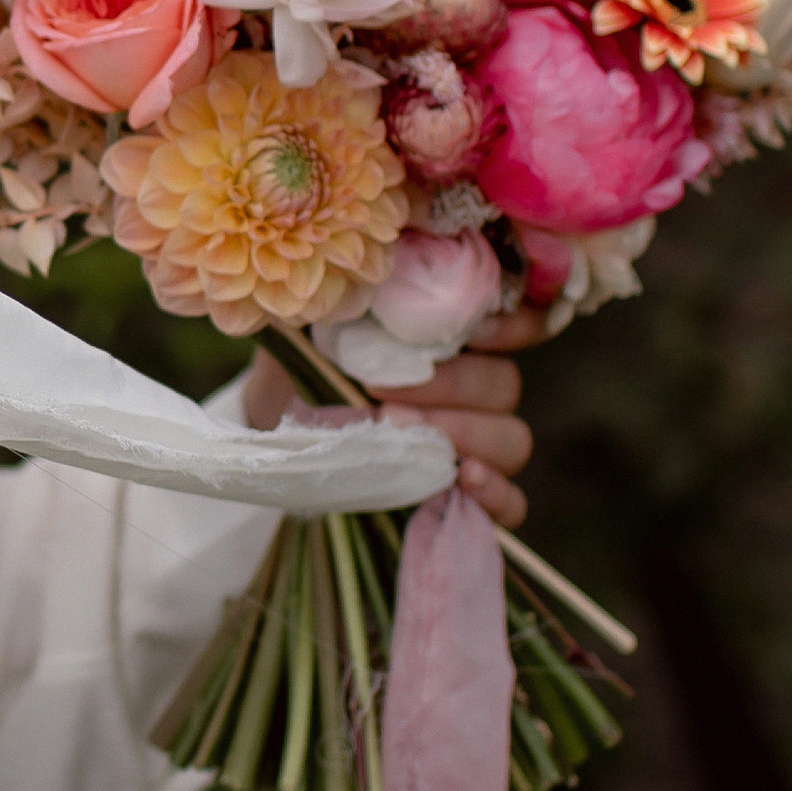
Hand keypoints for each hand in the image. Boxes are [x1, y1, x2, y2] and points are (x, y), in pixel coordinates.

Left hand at [245, 303, 542, 533]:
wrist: (274, 454)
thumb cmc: (296, 385)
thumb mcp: (299, 345)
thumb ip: (321, 315)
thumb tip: (326, 287)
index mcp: (446, 343)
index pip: (517, 323)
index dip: (513, 324)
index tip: (473, 329)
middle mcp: (472, 392)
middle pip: (505, 384)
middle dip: (452, 387)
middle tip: (384, 394)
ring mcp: (475, 449)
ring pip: (512, 438)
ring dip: (464, 434)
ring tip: (403, 433)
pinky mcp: (468, 501)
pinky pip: (513, 503)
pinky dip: (496, 493)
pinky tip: (465, 479)